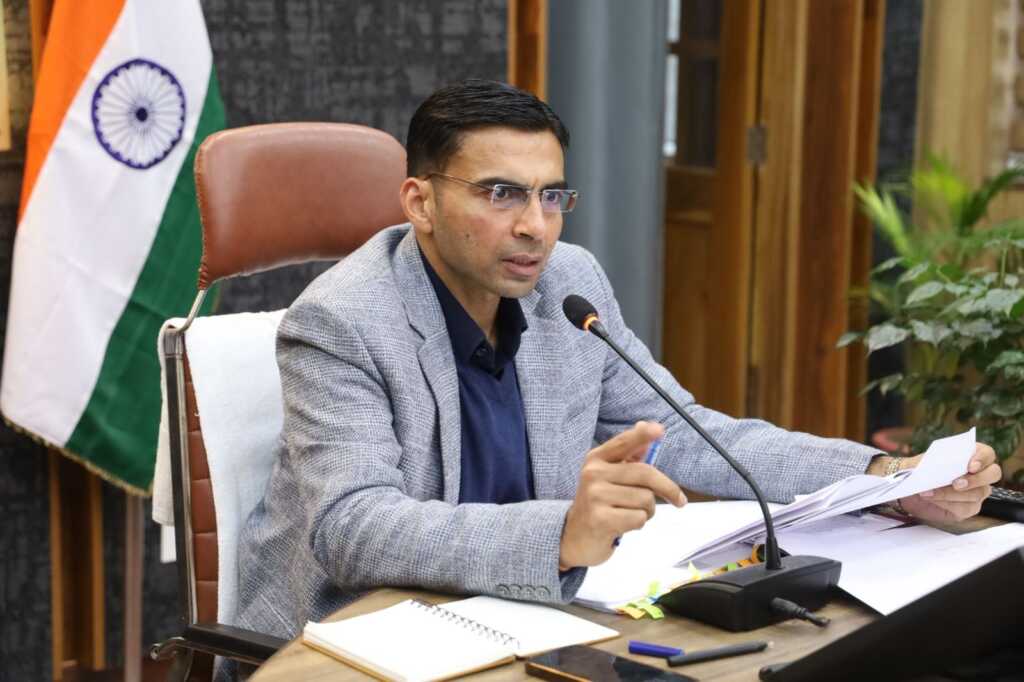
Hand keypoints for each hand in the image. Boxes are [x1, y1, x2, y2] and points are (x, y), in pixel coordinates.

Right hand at [559, 421, 685, 568]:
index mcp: (596, 459)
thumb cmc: (599, 504)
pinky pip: (639, 518)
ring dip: (647, 511)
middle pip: (645, 473)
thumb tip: (645, 426)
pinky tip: (624, 524)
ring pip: (645, 499)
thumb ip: (629, 455)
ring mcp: (595, 496)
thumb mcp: (609, 476)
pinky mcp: (600, 519)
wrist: (575, 537)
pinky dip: (639, 524)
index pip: (623, 443)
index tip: (659, 429)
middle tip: (679, 501)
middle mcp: (593, 473)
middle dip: (667, 488)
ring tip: (631, 513)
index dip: (642, 436)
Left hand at [898, 443, 1001, 521]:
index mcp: (970, 455)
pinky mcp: (969, 508)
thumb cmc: (918, 471)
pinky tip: (932, 498)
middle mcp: (979, 473)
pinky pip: (966, 508)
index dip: (982, 459)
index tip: (970, 467)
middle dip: (976, 479)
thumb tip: (940, 465)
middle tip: (956, 484)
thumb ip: (931, 460)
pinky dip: (947, 503)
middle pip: (994, 474)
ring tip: (929, 491)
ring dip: (951, 493)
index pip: (988, 454)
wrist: (907, 490)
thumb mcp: (921, 461)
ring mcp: (977, 492)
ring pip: (977, 494)